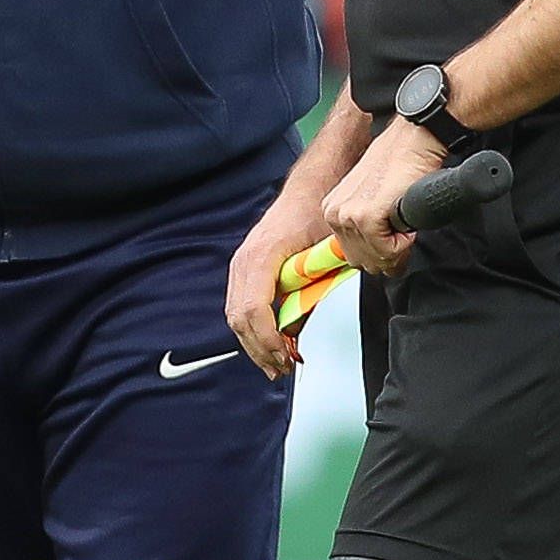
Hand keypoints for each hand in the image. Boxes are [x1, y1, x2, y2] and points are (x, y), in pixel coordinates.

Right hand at [228, 181, 331, 377]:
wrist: (309, 191)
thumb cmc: (316, 216)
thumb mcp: (323, 257)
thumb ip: (310, 293)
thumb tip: (296, 329)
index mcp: (262, 256)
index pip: (254, 309)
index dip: (268, 339)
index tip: (285, 356)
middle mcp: (244, 262)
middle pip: (240, 318)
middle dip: (260, 349)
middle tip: (282, 368)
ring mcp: (240, 265)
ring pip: (236, 316)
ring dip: (255, 343)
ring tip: (276, 363)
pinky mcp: (244, 271)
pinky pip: (241, 307)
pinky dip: (254, 329)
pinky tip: (272, 343)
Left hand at [322, 119, 447, 280]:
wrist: (412, 142)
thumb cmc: (400, 165)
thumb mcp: (372, 199)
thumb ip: (366, 228)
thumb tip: (377, 258)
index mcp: (333, 211)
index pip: (353, 255)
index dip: (378, 256)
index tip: (393, 247)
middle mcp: (334, 213)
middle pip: (363, 261)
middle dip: (388, 256)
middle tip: (404, 237)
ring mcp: (348, 215)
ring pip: (376, 258)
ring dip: (398, 247)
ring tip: (404, 222)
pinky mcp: (365, 217)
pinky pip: (388, 250)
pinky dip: (405, 242)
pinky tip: (406, 220)